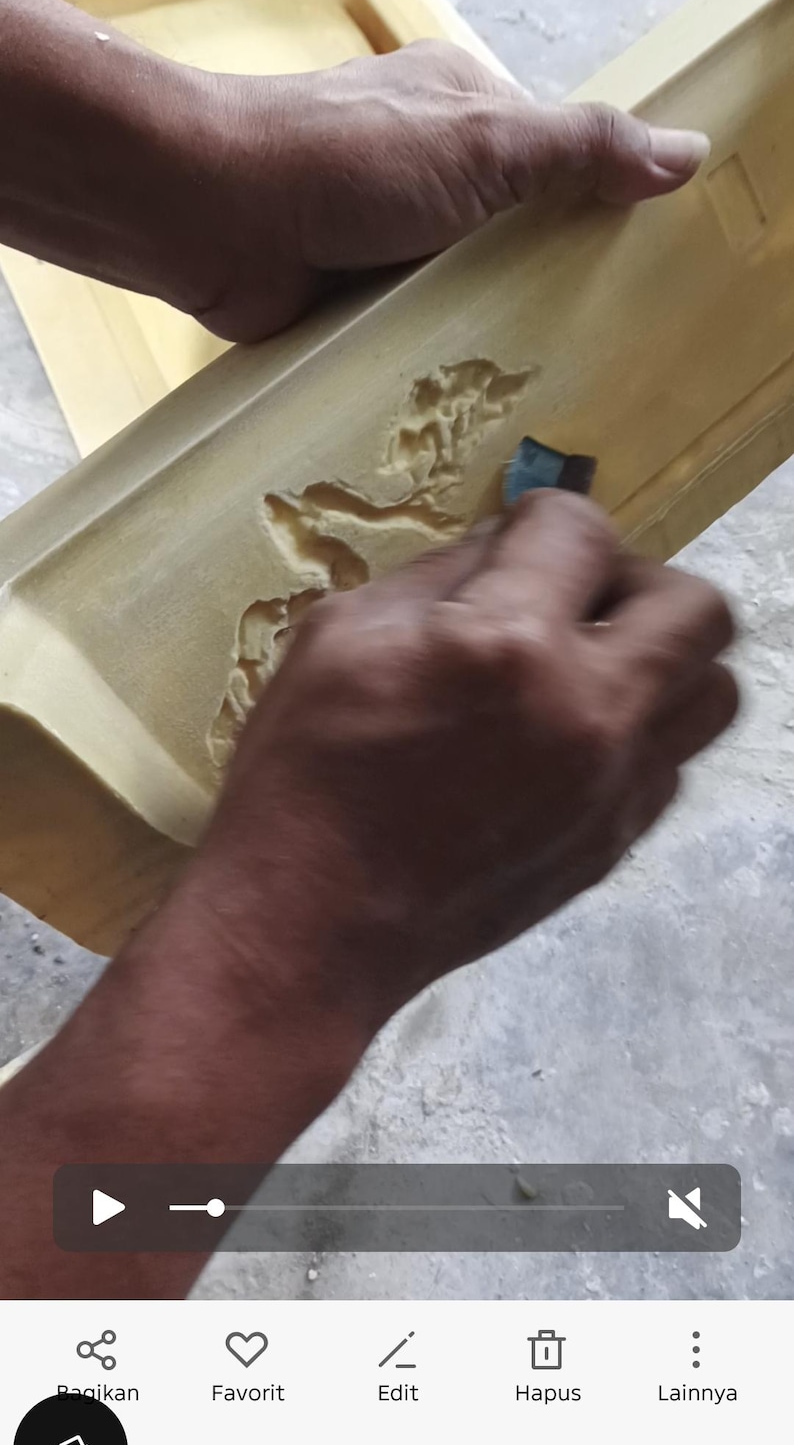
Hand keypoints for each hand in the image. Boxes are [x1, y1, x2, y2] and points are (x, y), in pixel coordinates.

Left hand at [189, 40, 710, 341]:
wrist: (206, 213)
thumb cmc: (345, 159)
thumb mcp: (484, 140)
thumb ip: (580, 148)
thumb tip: (684, 151)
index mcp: (466, 114)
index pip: (558, 165)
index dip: (598, 213)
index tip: (639, 272)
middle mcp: (429, 174)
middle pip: (515, 238)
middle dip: (546, 285)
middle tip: (600, 351)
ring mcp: (386, 240)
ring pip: (464, 294)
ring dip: (489, 332)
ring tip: (545, 392)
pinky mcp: (349, 299)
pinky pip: (409, 336)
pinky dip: (432, 363)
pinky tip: (469, 406)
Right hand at [195, 491, 736, 1028]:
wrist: (311, 923)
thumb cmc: (305, 773)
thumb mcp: (343, 634)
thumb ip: (443, 575)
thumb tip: (506, 545)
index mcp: (506, 644)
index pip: (585, 529)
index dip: (542, 521)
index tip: (515, 543)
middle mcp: (587, 711)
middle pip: (697, 607)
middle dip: (635, 581)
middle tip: (571, 601)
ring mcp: (612, 786)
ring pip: (713, 692)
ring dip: (662, 661)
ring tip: (588, 671)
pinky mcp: (614, 841)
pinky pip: (670, 763)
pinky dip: (635, 735)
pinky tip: (565, 740)